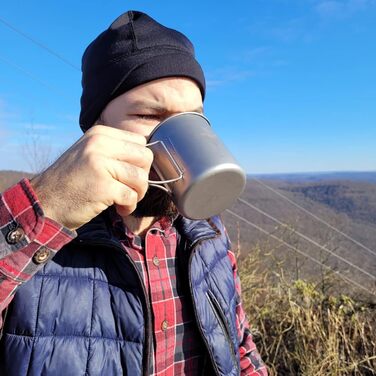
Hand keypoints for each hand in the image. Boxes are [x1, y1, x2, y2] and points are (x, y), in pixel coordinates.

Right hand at [30, 125, 152, 229]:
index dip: (140, 162)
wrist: (44, 203)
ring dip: (137, 194)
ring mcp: (100, 164)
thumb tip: (147, 157)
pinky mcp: (103, 186)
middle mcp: (100, 144)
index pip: (140, 142)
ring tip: (123, 201)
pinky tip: (119, 209)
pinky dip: (129, 206)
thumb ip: (115, 151)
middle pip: (146, 157)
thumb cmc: (72, 182)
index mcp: (99, 134)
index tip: (129, 175)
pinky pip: (132, 196)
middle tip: (130, 189)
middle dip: (142, 177)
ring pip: (141, 178)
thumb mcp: (90, 154)